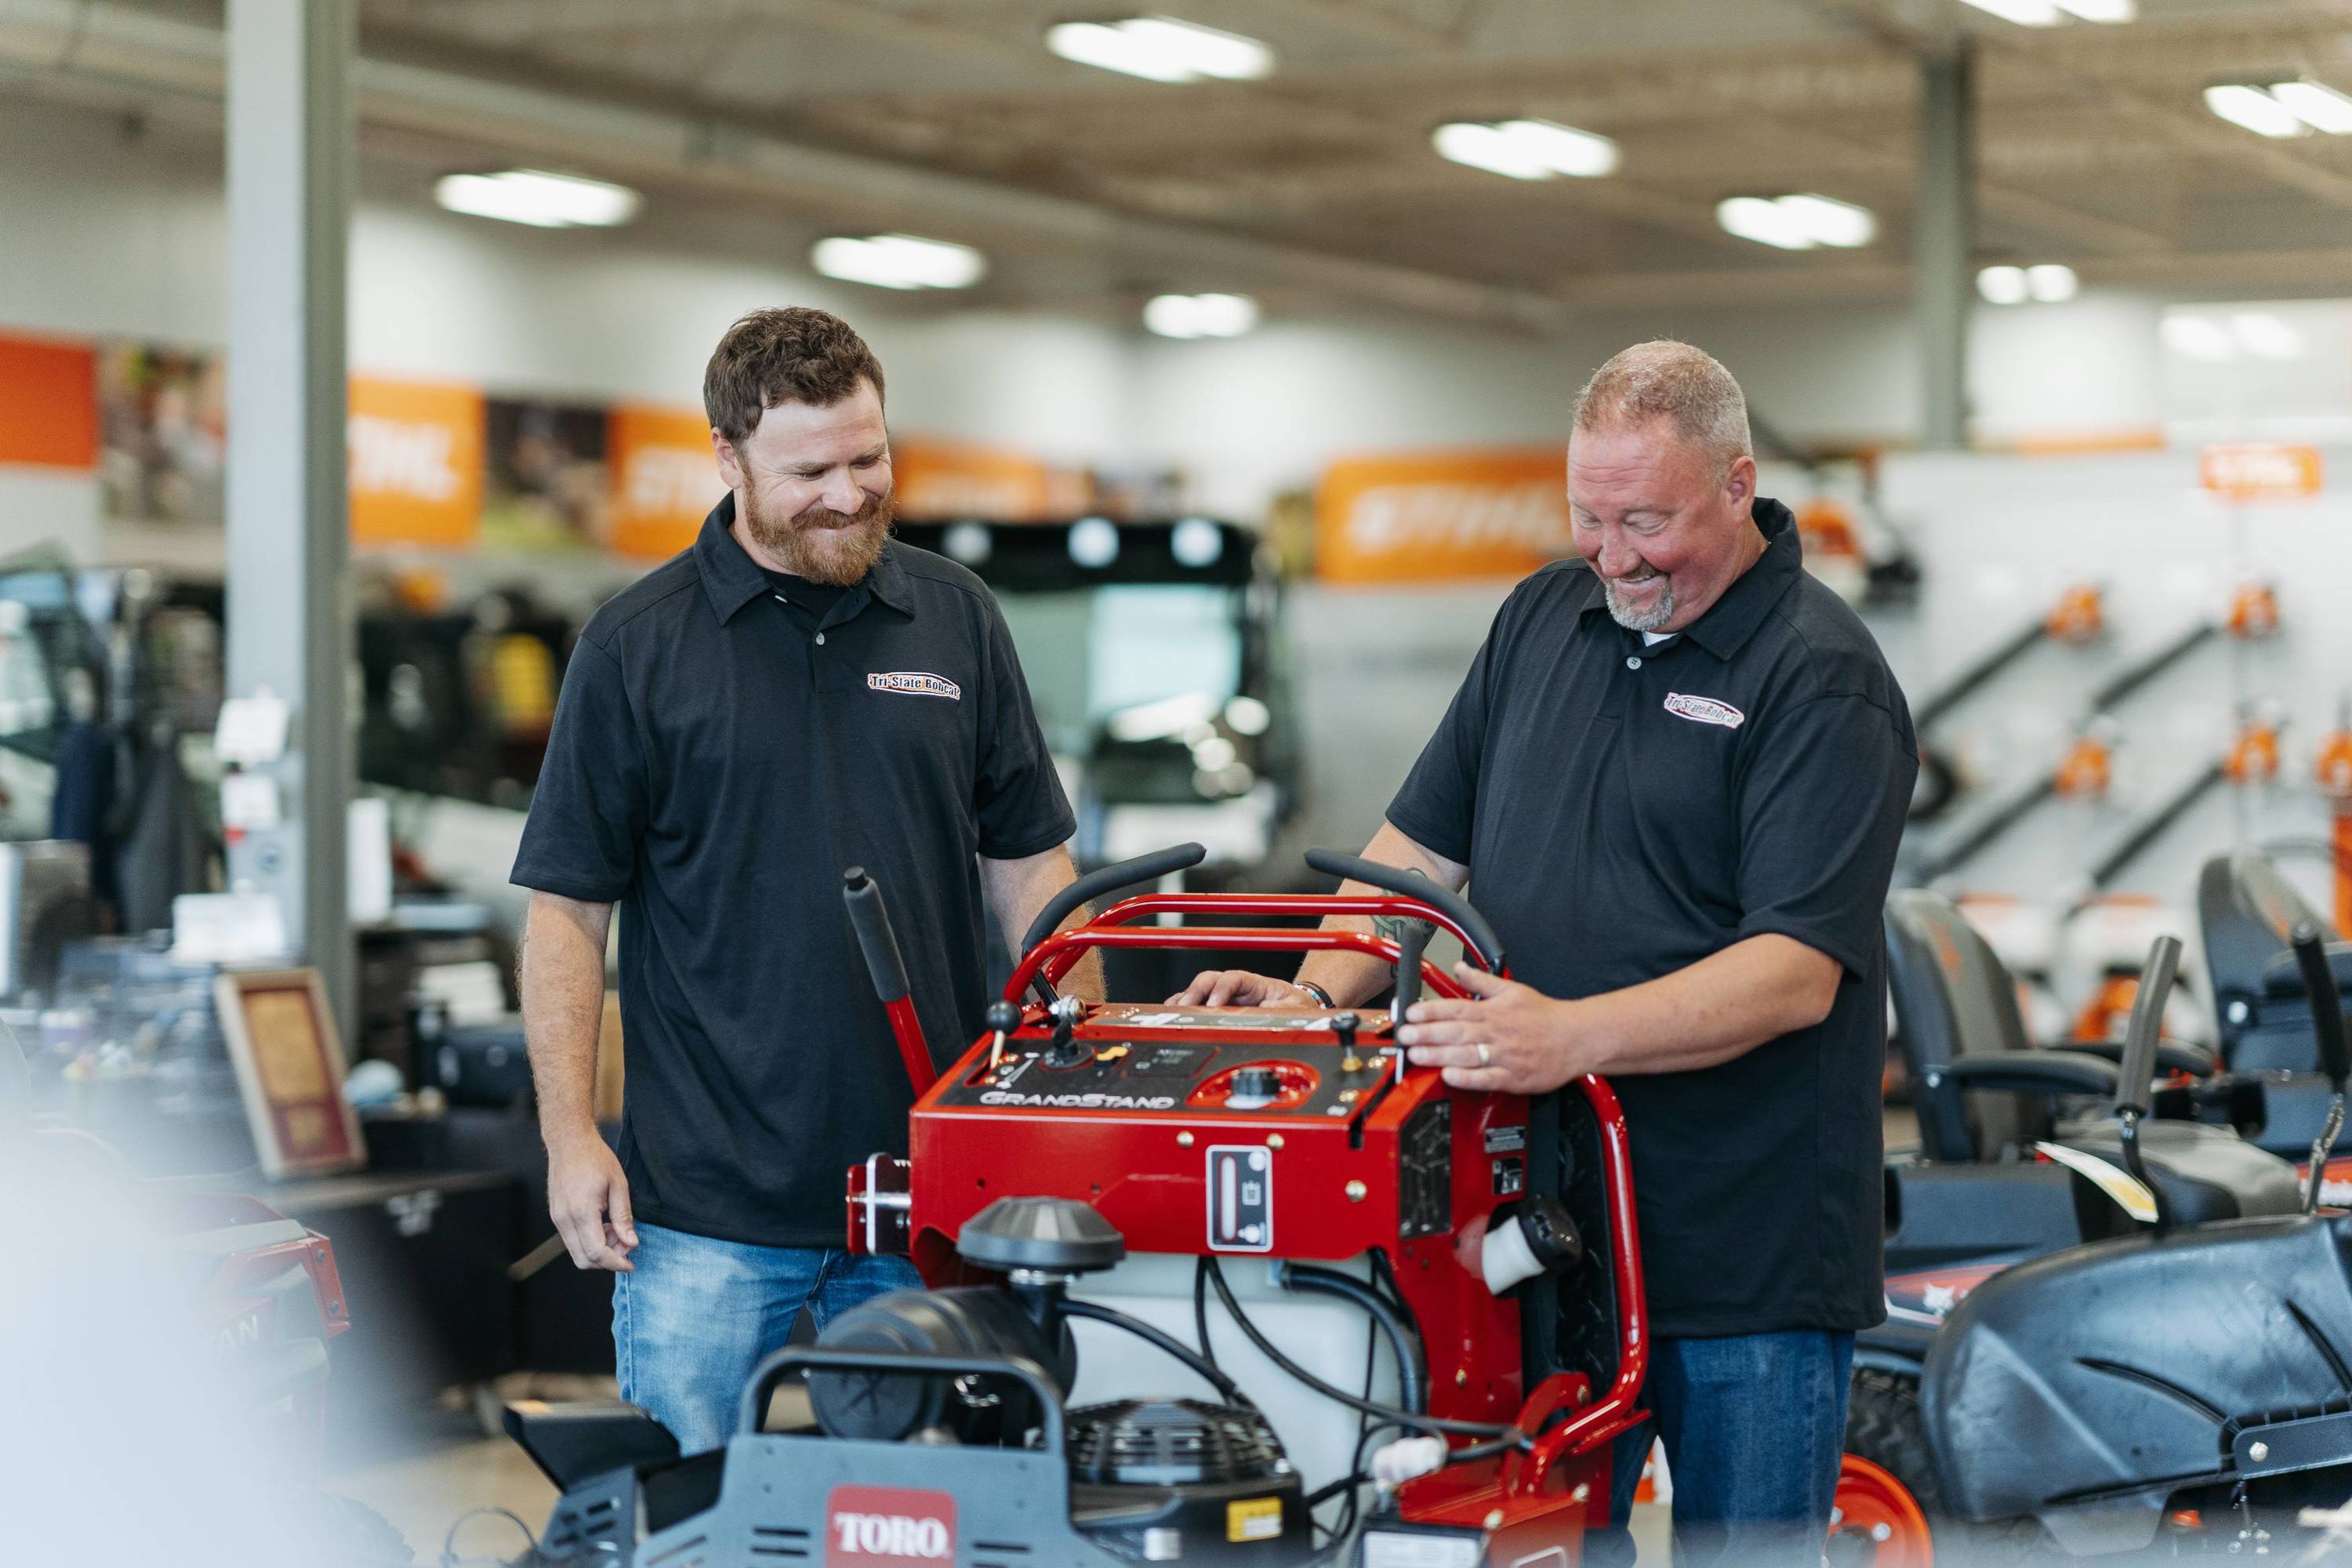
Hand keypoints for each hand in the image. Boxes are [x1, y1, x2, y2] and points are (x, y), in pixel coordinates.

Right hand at [547, 1129, 636, 1270]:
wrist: (569, 1142)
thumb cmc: (595, 1158)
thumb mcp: (618, 1185)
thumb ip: (624, 1217)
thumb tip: (631, 1243)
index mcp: (581, 1212)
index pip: (596, 1252)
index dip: (616, 1263)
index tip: (631, 1264)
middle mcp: (564, 1219)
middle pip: (584, 1260)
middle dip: (608, 1260)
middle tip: (626, 1244)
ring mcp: (557, 1219)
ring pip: (577, 1253)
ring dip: (599, 1251)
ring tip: (616, 1229)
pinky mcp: (556, 1216)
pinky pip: (572, 1241)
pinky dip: (589, 1241)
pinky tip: (603, 1224)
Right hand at [1169, 970, 1318, 1007]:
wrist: (1296, 1009)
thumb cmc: (1295, 1007)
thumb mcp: (1296, 1008)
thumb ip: (1283, 1009)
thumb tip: (1266, 1009)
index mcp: (1255, 984)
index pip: (1234, 978)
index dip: (1222, 989)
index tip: (1214, 1005)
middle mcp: (1236, 987)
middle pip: (1209, 979)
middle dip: (1195, 991)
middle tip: (1186, 1007)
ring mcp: (1224, 997)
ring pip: (1198, 990)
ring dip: (1185, 998)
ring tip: (1173, 1012)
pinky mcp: (1216, 1009)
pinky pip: (1196, 1004)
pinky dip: (1183, 1008)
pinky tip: (1172, 1015)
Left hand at [1396, 964, 1582, 1094]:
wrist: (1577, 1038)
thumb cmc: (1544, 1016)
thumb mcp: (1511, 990)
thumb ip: (1481, 982)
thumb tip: (1459, 967)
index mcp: (1493, 1011)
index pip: (1456, 1008)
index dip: (1430, 1010)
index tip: (1410, 1012)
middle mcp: (1496, 1032)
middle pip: (1456, 1032)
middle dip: (1426, 1033)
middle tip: (1404, 1035)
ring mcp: (1504, 1056)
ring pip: (1466, 1055)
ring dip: (1439, 1055)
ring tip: (1416, 1055)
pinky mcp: (1513, 1077)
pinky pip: (1487, 1078)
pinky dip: (1467, 1078)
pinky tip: (1449, 1076)